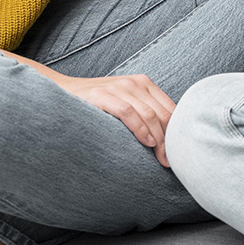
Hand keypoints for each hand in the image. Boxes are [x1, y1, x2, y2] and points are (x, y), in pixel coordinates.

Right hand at [56, 72, 175, 166]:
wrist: (65, 92)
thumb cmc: (99, 105)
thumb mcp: (126, 103)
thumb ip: (144, 113)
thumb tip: (166, 140)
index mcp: (144, 83)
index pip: (169, 108)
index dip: (177, 131)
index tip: (179, 152)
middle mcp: (135, 83)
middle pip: (161, 113)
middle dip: (169, 139)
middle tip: (170, 161)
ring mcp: (118, 87)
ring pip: (148, 114)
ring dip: (158, 139)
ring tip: (160, 158)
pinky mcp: (101, 95)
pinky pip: (127, 112)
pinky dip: (140, 128)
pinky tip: (145, 143)